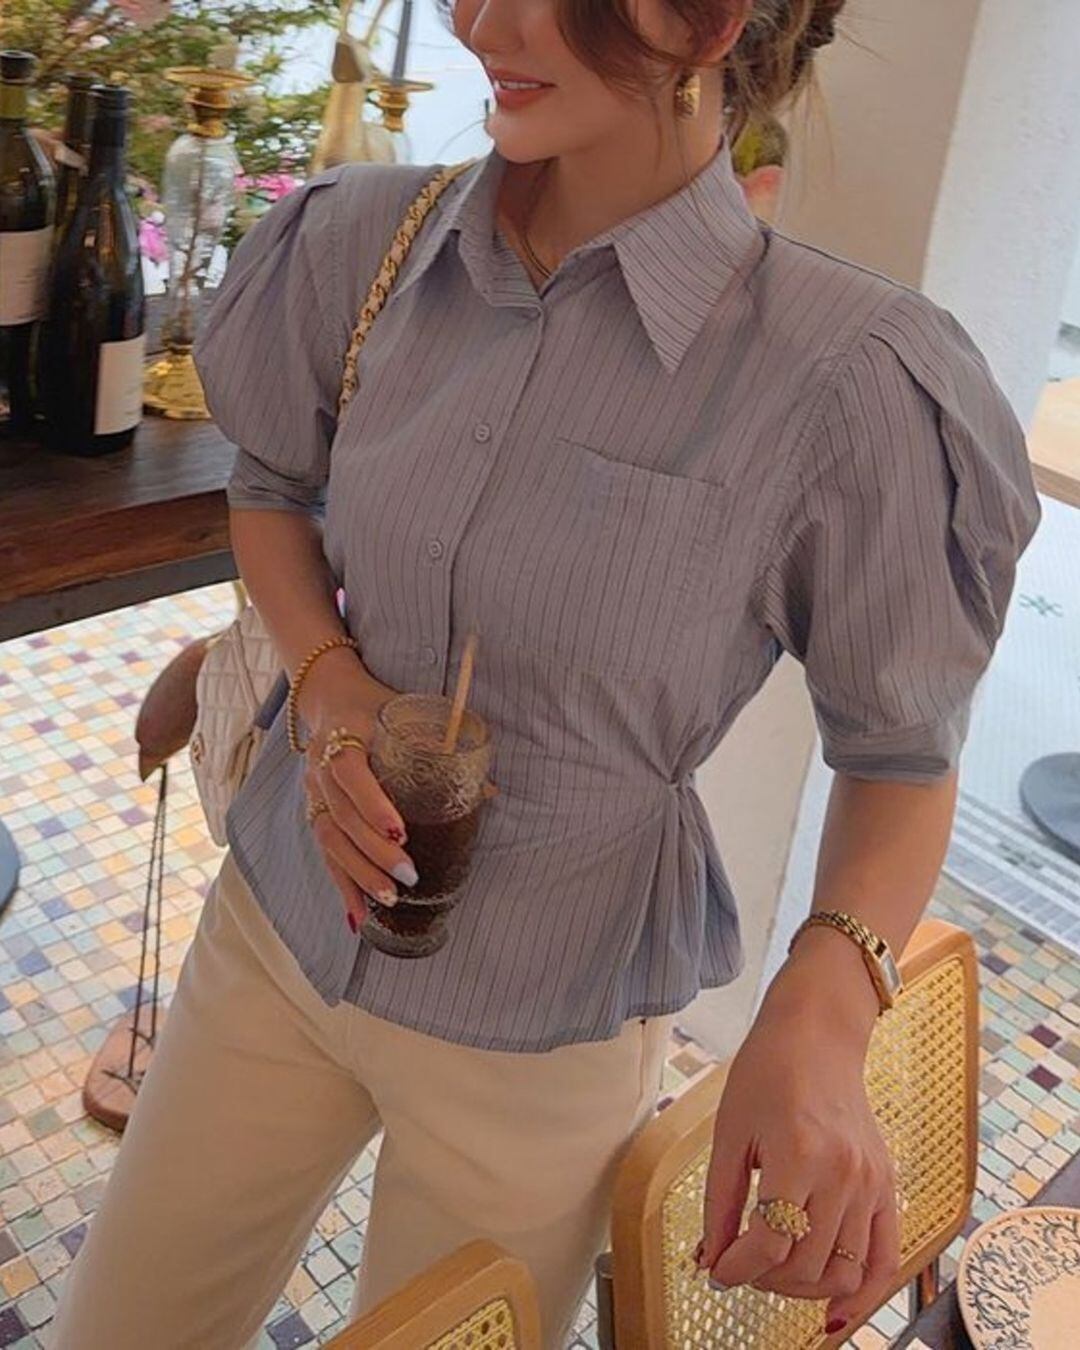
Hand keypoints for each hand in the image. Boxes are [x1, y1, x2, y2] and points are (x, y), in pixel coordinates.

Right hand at [298, 652, 499, 932]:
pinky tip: (357, 917)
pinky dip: (342, 886)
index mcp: (342, 736)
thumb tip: (490, 790)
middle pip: (341, 817)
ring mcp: (313, 793)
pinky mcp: (314, 813)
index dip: (373, 804)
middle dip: (374, 851)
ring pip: (330, 841)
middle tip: (408, 875)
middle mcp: (319, 768)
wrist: (332, 697)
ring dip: (358, 874)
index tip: (401, 831)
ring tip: (388, 900)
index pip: (350, 773)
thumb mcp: (407, 715)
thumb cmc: (377, 707)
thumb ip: (443, 747)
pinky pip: (326, 854)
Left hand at [697, 953, 900, 1336]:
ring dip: (802, 1289)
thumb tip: (712, 1260)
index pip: (769, 1244)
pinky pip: (885, 1260)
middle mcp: (844, 1173)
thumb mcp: (729, 1133)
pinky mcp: (887, 1186)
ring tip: (773, 1272)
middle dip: (764, 1280)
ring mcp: (872, 1183)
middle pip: (805, 1266)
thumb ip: (721, 1203)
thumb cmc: (768, 1072)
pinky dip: (862, 1294)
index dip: (735, 1268)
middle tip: (739, 1264)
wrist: (817, 1036)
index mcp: (799, 1154)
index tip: (716, 1270)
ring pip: (842, 1272)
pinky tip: (833, 1312)